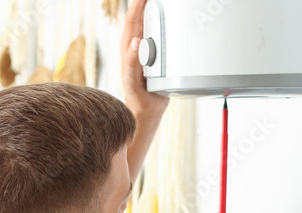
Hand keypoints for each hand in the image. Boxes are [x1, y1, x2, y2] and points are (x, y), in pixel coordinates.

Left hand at [121, 0, 168, 122]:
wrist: (147, 113)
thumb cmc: (138, 100)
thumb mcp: (133, 82)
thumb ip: (132, 63)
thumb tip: (136, 42)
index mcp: (129, 51)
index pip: (132, 22)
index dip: (137, 6)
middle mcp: (137, 49)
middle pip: (140, 19)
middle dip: (145, 4)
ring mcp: (147, 53)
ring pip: (150, 27)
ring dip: (154, 12)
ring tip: (162, 2)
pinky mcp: (157, 58)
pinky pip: (161, 38)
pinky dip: (165, 27)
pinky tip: (172, 23)